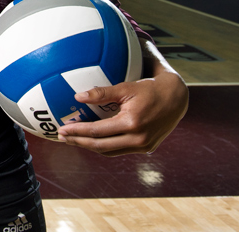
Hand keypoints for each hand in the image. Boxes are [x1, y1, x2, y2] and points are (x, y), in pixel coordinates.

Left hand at [57, 45, 188, 155]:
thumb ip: (102, 93)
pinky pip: (120, 150)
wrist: (176, 99)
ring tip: (74, 140)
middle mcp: (138, 139)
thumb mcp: (126, 87)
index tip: (61, 129)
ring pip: (110, 151)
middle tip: (62, 137)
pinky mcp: (147, 148)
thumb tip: (78, 97)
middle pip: (101, 146)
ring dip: (90, 147)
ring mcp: (143, 146)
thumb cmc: (149, 89)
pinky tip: (93, 140)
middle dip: (79, 143)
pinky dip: (105, 146)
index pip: (97, 131)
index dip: (77, 132)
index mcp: (132, 123)